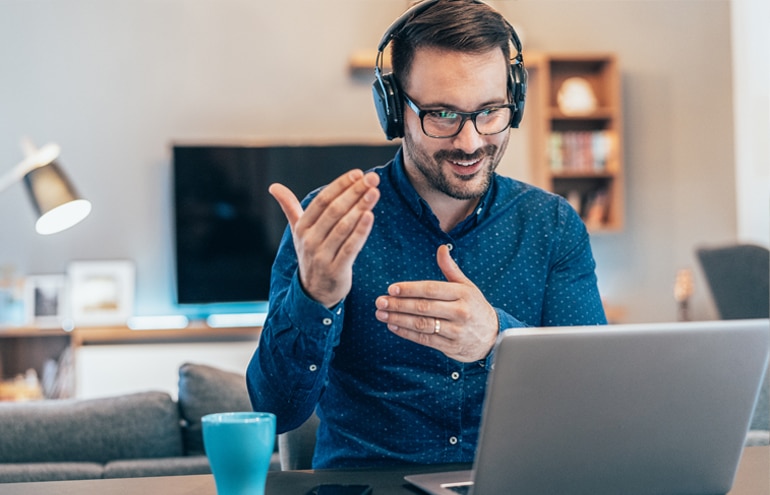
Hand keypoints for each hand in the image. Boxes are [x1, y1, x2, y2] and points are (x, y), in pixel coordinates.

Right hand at [270, 169, 379, 307]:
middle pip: (334, 211)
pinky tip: (370, 216)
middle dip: (354, 192)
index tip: (357, 173)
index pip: (322, 200)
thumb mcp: (298, 231)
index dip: (340, 185)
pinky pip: (350, 248)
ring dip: (360, 208)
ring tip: (375, 192)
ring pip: (343, 227)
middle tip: (373, 179)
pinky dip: (360, 232)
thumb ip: (290, 207)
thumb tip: (273, 187)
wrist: (314, 292)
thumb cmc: (311, 254)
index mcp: (302, 227)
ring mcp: (322, 256)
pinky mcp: (336, 270)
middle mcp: (309, 240)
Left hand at [374, 244, 498, 361]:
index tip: (392, 288)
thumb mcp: (467, 286)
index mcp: (462, 294)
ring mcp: (456, 331)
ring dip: (399, 319)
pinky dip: (407, 333)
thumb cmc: (475, 306)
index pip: (431, 289)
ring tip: (382, 314)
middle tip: (380, 302)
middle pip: (423, 307)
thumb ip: (450, 269)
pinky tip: (393, 326)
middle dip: (399, 304)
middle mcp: (460, 312)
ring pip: (422, 324)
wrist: (493, 336)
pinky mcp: (451, 347)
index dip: (410, 289)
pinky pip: (425, 340)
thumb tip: (441, 248)